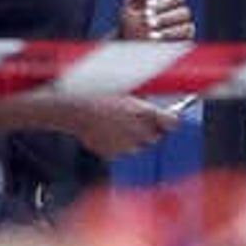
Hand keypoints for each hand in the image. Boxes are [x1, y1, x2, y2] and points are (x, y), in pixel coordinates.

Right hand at [62, 93, 182, 159]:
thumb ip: (141, 102)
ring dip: (135, 140)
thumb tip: (149, 107)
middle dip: (151, 131)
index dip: (170, 121)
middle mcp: (139, 131)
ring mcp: (126, 145)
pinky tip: (109, 134)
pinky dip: (119, 147)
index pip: (172, 122)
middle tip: (139, 122)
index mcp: (144, 111)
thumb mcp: (124, 91)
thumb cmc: (97, 94)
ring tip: (120, 128)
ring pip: (139, 147)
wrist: (74, 108)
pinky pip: (123, 153)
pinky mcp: (113, 154)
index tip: (169, 121)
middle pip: (156, 137)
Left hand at [119, 0, 194, 42]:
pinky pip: (185, 42)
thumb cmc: (129, 25)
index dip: (164, 2)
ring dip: (169, 31)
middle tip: (149, 23)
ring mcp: (182, 32)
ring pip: (187, 27)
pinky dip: (171, 41)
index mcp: (167, 4)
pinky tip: (157, 42)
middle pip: (184, 12)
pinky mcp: (182, 46)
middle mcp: (178, 17)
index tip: (148, 8)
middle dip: (165, 18)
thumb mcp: (132, 6)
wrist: (127, 47)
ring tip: (152, 35)